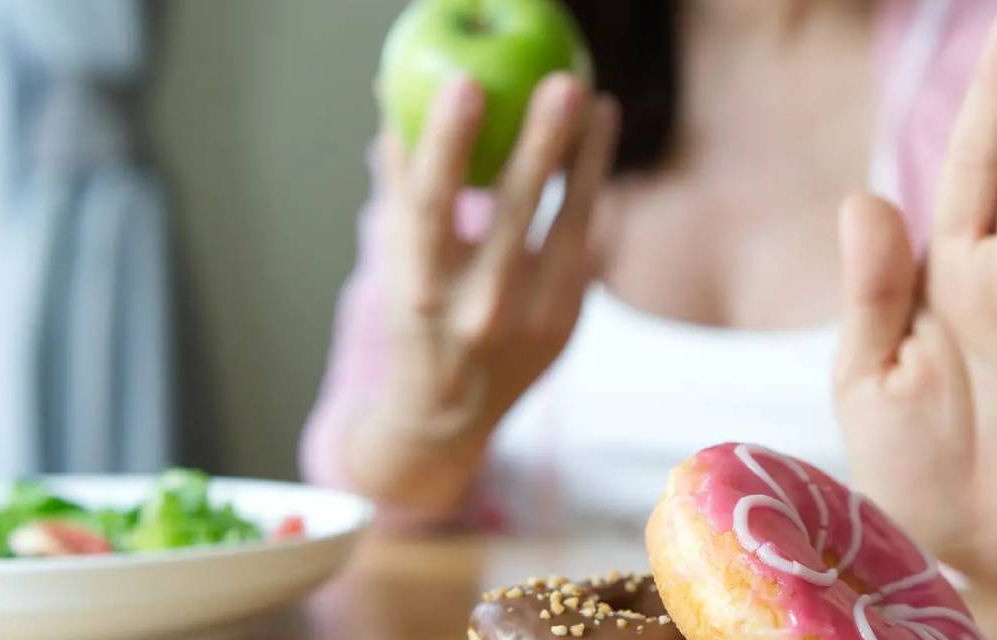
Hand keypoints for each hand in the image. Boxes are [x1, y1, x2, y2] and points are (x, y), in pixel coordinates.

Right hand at [348, 73, 618, 514]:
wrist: (445, 413)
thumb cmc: (415, 316)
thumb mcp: (395, 259)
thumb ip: (400, 187)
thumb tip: (396, 104)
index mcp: (419, 286)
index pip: (431, 205)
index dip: (447, 143)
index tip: (466, 82)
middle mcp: (475, 308)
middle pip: (513, 213)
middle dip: (541, 144)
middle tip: (562, 83)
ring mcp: (528, 321)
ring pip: (568, 227)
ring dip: (588, 161)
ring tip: (601, 105)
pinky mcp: (566, 324)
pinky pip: (587, 247)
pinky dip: (594, 196)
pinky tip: (599, 150)